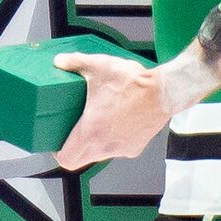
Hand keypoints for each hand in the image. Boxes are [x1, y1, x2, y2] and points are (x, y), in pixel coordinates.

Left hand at [53, 52, 166, 168]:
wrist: (164, 92)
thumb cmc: (133, 83)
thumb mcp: (99, 66)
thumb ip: (75, 62)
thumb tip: (60, 60)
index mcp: (91, 131)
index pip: (67, 158)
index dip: (57, 152)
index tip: (56, 140)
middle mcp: (105, 146)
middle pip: (80, 160)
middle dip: (74, 148)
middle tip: (71, 131)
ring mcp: (121, 149)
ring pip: (99, 155)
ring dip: (93, 144)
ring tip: (95, 123)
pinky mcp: (135, 147)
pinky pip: (117, 150)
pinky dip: (112, 141)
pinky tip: (115, 123)